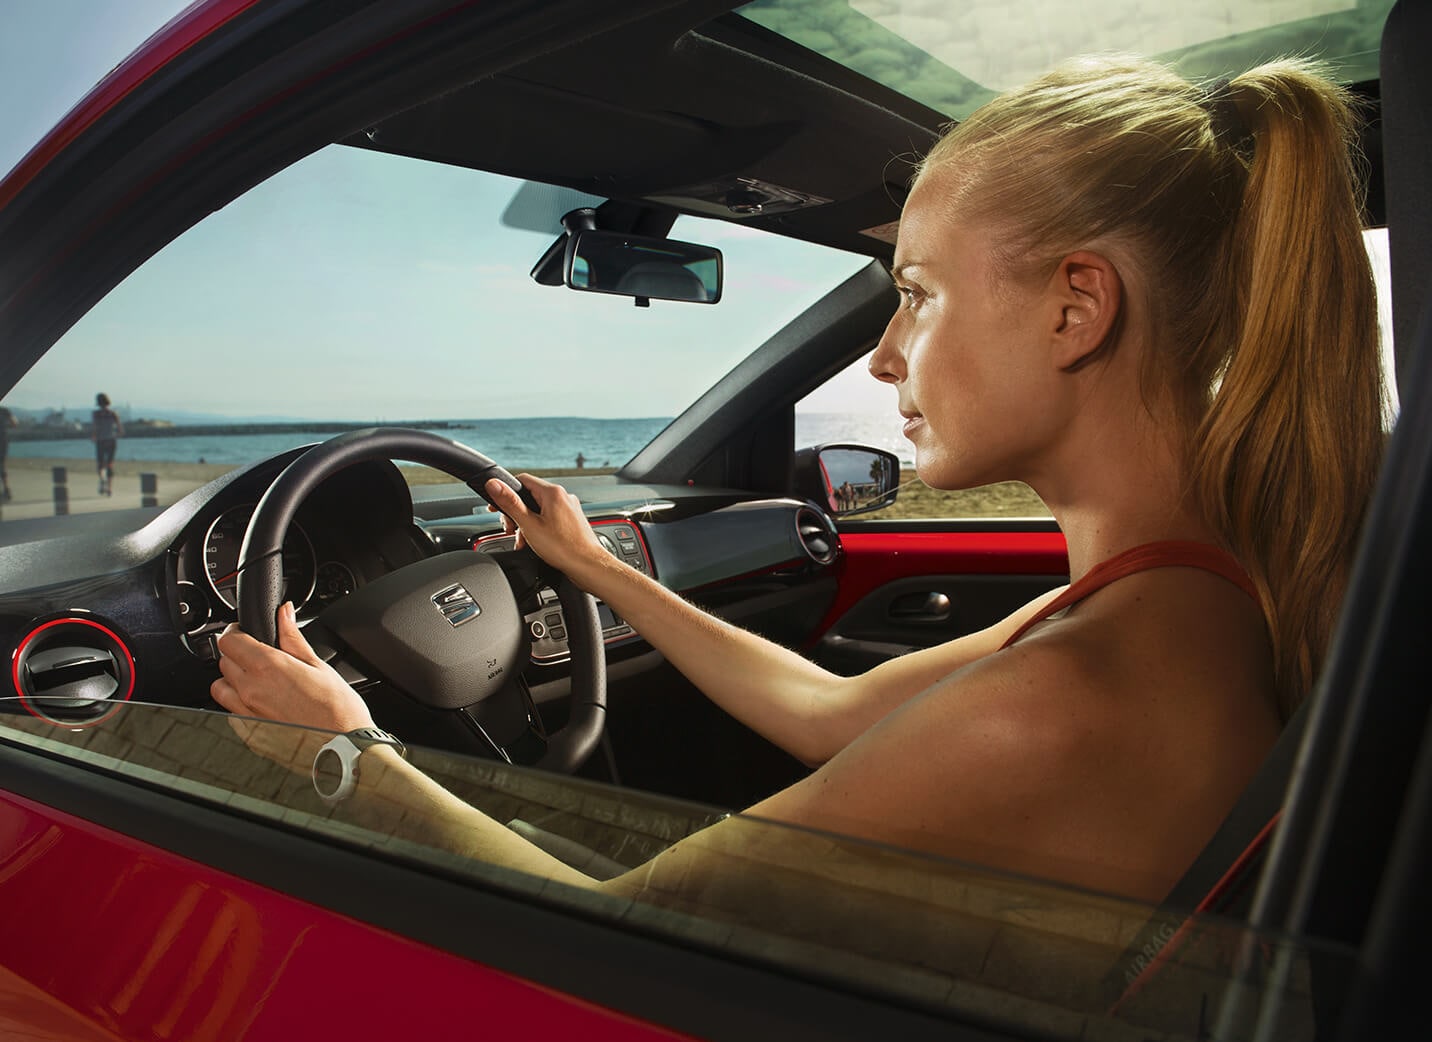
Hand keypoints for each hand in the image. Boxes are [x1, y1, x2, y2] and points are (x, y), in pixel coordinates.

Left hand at [210, 601, 374, 733]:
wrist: (341, 746)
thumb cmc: (337, 709)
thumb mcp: (319, 665)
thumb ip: (294, 637)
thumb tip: (284, 613)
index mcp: (269, 667)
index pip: (229, 640)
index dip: (235, 632)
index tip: (245, 632)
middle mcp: (251, 690)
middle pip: (224, 661)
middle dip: (237, 654)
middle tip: (259, 656)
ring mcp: (246, 714)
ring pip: (220, 687)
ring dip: (233, 680)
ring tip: (257, 681)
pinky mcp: (248, 733)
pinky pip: (230, 712)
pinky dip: (239, 704)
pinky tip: (263, 704)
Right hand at [485, 473, 608, 581]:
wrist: (588, 566)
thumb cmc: (564, 548)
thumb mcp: (529, 525)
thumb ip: (510, 504)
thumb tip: (494, 485)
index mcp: (553, 493)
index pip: (522, 480)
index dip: (505, 492)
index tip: (496, 506)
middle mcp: (563, 497)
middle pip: (530, 496)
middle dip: (516, 513)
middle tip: (510, 528)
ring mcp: (569, 509)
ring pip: (539, 509)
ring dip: (526, 523)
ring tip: (522, 539)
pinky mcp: (571, 521)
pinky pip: (549, 519)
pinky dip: (538, 528)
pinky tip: (534, 542)